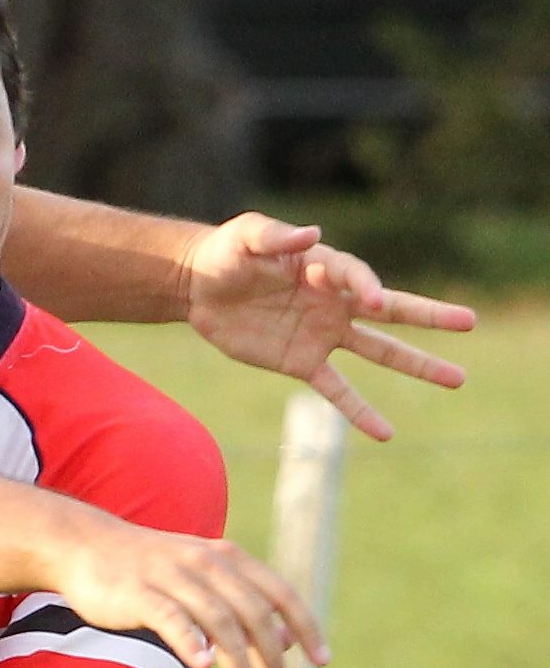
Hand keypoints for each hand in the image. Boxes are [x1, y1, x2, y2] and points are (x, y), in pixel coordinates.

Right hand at [54, 518, 326, 667]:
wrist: (84, 545)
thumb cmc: (147, 569)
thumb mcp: (201, 578)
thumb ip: (241, 604)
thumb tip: (284, 639)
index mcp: (225, 558)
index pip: (278, 593)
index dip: (305, 627)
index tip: (321, 662)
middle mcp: (204, 562)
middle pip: (253, 613)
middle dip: (270, 658)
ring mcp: (170, 575)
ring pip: (219, 621)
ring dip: (239, 665)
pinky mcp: (138, 591)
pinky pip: (171, 617)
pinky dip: (191, 640)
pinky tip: (203, 666)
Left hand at [182, 213, 475, 440]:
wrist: (199, 287)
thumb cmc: (226, 252)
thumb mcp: (246, 236)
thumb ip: (277, 238)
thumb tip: (311, 235)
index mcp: (325, 267)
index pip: (357, 276)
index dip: (368, 286)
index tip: (373, 301)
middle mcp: (334, 302)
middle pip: (391, 311)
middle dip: (429, 316)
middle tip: (468, 322)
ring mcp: (323, 334)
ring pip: (379, 352)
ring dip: (417, 364)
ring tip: (458, 378)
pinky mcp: (302, 362)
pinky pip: (337, 390)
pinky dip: (360, 411)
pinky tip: (386, 432)